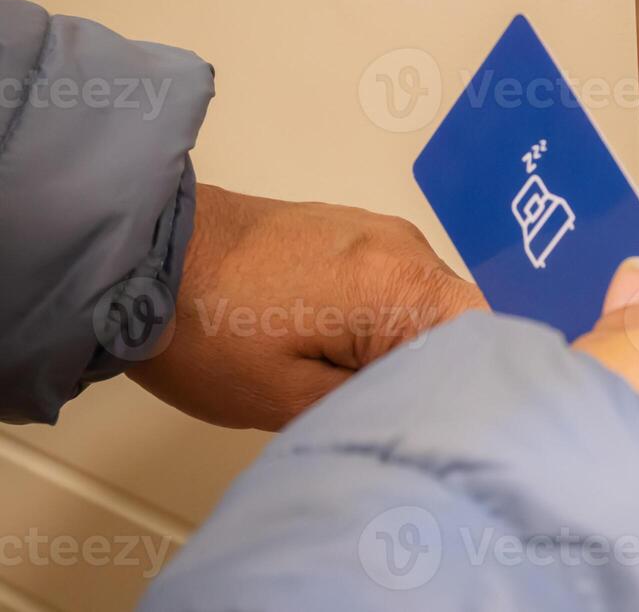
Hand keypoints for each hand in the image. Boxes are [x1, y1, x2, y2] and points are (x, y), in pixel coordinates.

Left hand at [127, 184, 486, 429]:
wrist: (141, 256)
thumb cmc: (204, 327)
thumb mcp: (294, 399)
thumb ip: (382, 400)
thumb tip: (434, 406)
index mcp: (401, 283)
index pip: (490, 334)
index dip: (482, 382)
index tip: (450, 415)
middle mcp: (404, 246)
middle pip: (462, 319)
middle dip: (439, 367)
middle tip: (389, 407)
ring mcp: (378, 231)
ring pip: (428, 303)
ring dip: (406, 343)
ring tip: (352, 379)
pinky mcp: (352, 231)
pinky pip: (396, 282)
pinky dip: (383, 318)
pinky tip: (336, 346)